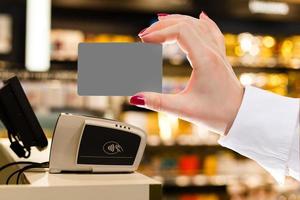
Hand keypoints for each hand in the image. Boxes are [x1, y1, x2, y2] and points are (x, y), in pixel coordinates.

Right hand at [129, 12, 243, 134]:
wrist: (241, 115)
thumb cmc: (217, 113)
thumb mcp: (184, 109)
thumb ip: (157, 102)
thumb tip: (135, 97)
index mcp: (205, 59)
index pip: (180, 31)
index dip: (159, 33)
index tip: (143, 41)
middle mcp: (213, 50)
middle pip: (186, 23)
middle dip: (162, 26)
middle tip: (144, 35)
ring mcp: (218, 51)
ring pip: (198, 24)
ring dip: (177, 21)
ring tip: (159, 24)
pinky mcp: (220, 55)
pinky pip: (211, 31)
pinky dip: (201, 22)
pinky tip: (200, 17)